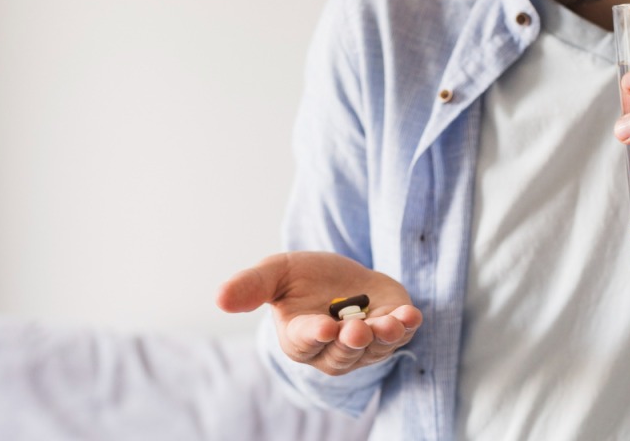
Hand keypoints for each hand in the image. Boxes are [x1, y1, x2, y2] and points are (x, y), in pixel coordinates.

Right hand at [216, 251, 421, 375]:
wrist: (340, 274)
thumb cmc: (302, 278)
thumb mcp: (276, 274)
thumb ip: (251, 287)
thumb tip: (219, 298)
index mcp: (300, 338)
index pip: (306, 342)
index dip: (315, 336)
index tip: (323, 327)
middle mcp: (333, 349)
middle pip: (343, 354)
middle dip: (351, 343)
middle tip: (356, 329)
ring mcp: (366, 343)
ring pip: (375, 350)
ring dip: (383, 338)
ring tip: (390, 324)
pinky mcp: (392, 329)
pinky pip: (402, 336)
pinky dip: (408, 328)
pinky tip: (411, 315)